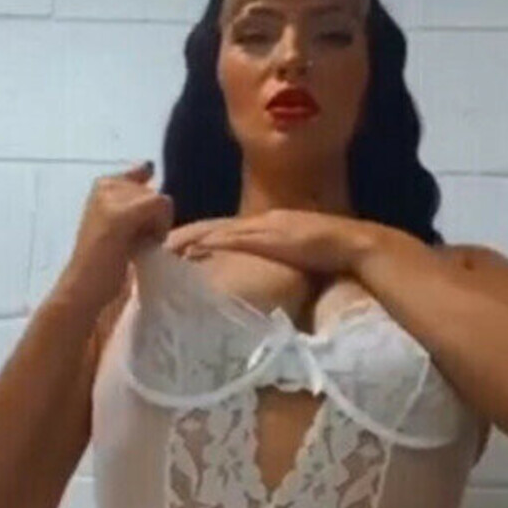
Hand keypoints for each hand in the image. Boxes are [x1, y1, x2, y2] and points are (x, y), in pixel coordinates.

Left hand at [165, 209, 375, 277]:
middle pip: (213, 227)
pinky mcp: (268, 236)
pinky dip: (213, 242)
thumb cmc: (328, 256)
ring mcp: (263, 227)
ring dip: (192, 237)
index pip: (223, 231)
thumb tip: (259, 285)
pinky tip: (194, 248)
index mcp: (264, 226)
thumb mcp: (294, 259)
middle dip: (186, 234)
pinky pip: (235, 238)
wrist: (350, 244)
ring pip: (218, 230)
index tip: (175, 247)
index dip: (199, 237)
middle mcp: (259, 222)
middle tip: (158, 244)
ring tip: (166, 246)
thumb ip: (274, 266)